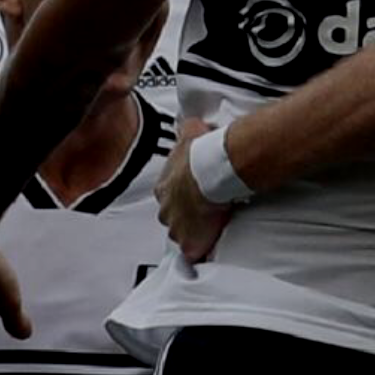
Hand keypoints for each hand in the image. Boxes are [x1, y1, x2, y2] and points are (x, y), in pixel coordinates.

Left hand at [156, 117, 231, 263]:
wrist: (209, 174)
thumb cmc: (202, 156)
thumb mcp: (192, 134)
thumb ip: (188, 129)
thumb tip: (191, 121)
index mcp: (165, 187)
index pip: (168, 195)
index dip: (181, 196)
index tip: (192, 195)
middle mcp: (167, 209)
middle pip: (171, 217)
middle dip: (184, 217)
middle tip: (201, 214)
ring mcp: (177, 229)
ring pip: (180, 236)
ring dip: (192, 234)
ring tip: (209, 233)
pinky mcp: (191, 244)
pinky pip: (195, 253)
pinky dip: (201, 253)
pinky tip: (210, 252)